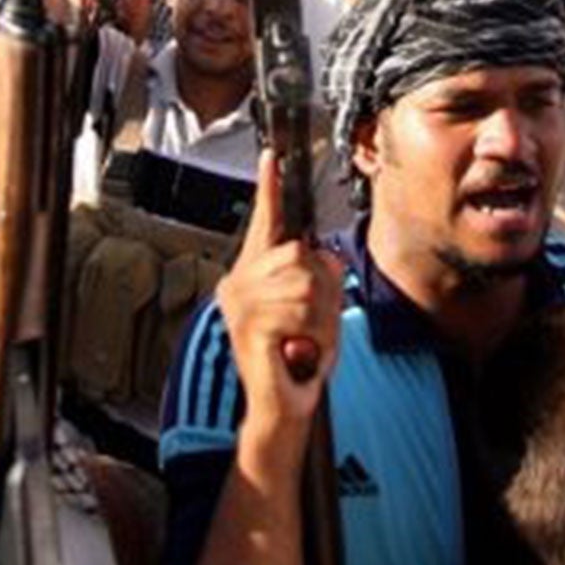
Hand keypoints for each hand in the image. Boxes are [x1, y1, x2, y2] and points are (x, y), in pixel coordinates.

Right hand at [220, 152, 342, 461]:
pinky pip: (300, 309)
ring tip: (307, 340)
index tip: (272, 156)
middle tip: (315, 323)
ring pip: (305, 282)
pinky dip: (313, 332)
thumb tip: (325, 258)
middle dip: (324, 289)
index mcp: (252, 273)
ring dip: (321, 315)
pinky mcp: (250, 328)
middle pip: (301, 253)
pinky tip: (298, 350)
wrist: (281, 408)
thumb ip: (319, 277)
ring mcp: (240, 306)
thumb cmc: (297, 359)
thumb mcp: (317, 310)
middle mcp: (239, 284)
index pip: (264, 221)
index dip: (270, 188)